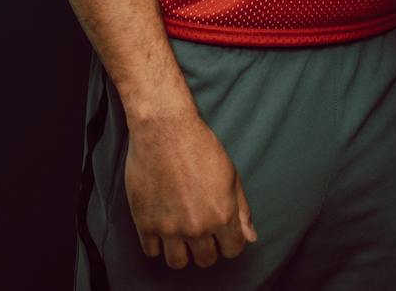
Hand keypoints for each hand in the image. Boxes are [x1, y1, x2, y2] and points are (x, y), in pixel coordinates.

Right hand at [123, 110, 256, 269]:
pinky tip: (163, 228)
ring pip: (178, 263)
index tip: (223, 235)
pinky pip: (151, 252)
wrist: (165, 132)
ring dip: (182, 252)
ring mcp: (169, 228)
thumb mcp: (232, 176)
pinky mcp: (145, 223)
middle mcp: (197, 227)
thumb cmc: (201, 148)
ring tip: (182, 235)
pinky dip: (157, 244)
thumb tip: (251, 237)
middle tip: (202, 233)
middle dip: (208, 249)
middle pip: (206, 260)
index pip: (232, 250)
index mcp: (223, 215)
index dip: (230, 243)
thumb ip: (242, 210)